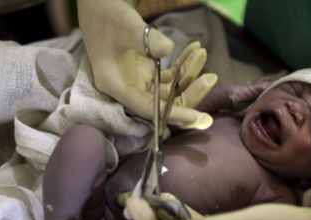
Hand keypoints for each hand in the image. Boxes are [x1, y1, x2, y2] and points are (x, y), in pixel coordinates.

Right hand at [78, 0, 216, 128]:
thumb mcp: (126, 25)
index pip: (148, 108)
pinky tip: (195, 49)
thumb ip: (146, 38)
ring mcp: (137, 81)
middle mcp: (126, 89)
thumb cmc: (107, 14)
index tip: (199, 118)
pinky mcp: (145, 72)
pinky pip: (169, 76)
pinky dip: (183, 65)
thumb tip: (169, 49)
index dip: (174, 114)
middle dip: (189, 94)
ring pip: (169, 90)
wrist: (99, 4)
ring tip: (202, 53)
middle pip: (163, 104)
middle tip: (211, 78)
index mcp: (115, 86)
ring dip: (188, 74)